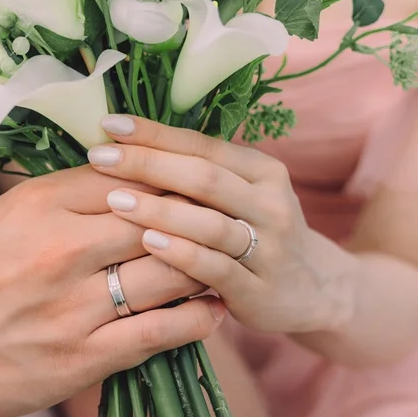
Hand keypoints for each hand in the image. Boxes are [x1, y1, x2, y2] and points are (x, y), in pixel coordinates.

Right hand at [0, 164, 224, 416]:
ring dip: (205, 266)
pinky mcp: (81, 358)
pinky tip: (214, 311)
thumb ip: (63, 194)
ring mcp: (74, 307)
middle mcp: (62, 250)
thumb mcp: (3, 216)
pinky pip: (158, 332)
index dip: (171, 177)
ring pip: (167, 272)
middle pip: (158, 219)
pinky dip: (195, 319)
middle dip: (198, 215)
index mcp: (40, 206)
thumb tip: (124, 175)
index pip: (128, 176)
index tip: (200, 179)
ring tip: (228, 261)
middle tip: (229, 216)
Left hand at [87, 115, 352, 337]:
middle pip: (205, 177)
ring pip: (210, 223)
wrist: (317, 292)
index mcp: (263, 172)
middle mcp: (271, 204)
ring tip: (116, 200)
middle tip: (100, 158)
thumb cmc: (258, 234)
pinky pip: (216, 268)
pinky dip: (181, 253)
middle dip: (148, 165)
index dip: (156, 134)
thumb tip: (129, 144)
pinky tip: (148, 243)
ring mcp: (269, 248)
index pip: (203, 145)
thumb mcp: (244, 196)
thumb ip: (200, 174)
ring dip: (160, 210)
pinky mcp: (259, 290)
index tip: (109, 124)